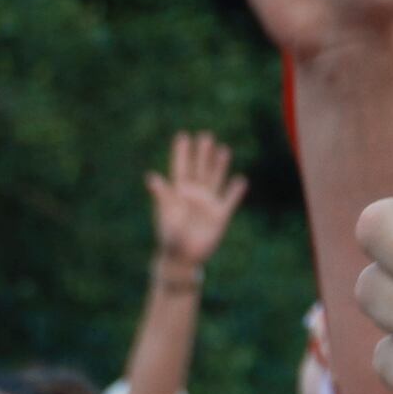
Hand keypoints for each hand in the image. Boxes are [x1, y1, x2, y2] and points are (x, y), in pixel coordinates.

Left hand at [144, 130, 248, 272]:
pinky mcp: (220, 216)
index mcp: (177, 193)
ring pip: (215, 179)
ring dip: (219, 165)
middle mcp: (193, 195)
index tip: (183, 136)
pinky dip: (235, 190)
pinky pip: (230, 200)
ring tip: (224, 149)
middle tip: (205, 135)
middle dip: (202, 153)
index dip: (181, 153)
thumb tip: (152, 177)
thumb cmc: (169, 237)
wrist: (183, 258)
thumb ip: (161, 195)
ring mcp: (207, 204)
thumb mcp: (165, 214)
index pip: (180, 168)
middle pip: (199, 169)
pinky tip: (240, 179)